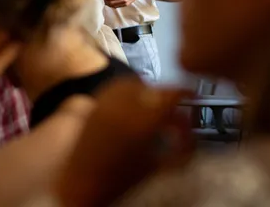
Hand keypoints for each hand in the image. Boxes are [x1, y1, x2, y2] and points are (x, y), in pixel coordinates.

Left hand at [54, 78, 193, 206]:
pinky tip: (131, 108)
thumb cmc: (121, 181)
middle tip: (173, 110)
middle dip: (166, 96)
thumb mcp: (158, 166)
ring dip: (146, 92)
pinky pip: (116, 88)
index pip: (172, 94)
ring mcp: (105, 101)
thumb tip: (190, 133)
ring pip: (133, 83)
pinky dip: (128, 92)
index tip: (192, 98)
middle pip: (153, 87)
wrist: (77, 186)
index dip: (186, 93)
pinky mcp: (92, 103)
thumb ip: (180, 148)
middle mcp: (123, 104)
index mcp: (143, 120)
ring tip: (151, 108)